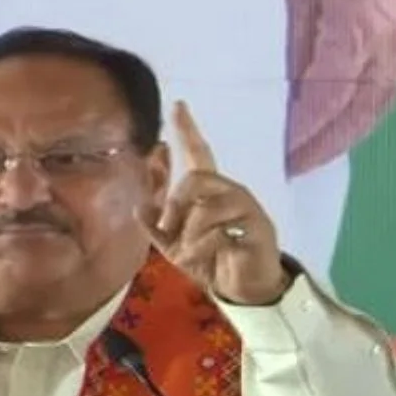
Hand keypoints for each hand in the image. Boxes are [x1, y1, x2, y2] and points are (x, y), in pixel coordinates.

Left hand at [140, 100, 289, 306]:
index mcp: (211, 193)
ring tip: (186, 252)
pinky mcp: (257, 229)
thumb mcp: (177, 247)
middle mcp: (230, 193)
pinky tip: (201, 257)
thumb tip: (138, 207)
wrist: (246, 289)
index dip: (188, 131)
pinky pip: (220, 231)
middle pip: (197, 178)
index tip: (177, 105)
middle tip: (167, 227)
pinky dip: (203, 246)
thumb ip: (158, 228)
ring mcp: (246, 209)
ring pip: (206, 207)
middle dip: (175, 204)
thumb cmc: (214, 261)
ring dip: (189, 233)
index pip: (199, 154)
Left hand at [285, 0, 395, 175]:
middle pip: (363, 108)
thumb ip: (296, 33)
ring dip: (350, 131)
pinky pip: (391, 76)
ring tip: (317, 152)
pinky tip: (344, 116)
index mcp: (359, 24)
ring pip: (382, 96)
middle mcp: (391, 34)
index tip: (284, 155)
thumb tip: (287, 88)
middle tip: (296, 166)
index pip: (331, 98)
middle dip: (329, 143)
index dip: (309, 133)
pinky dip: (367, 106)